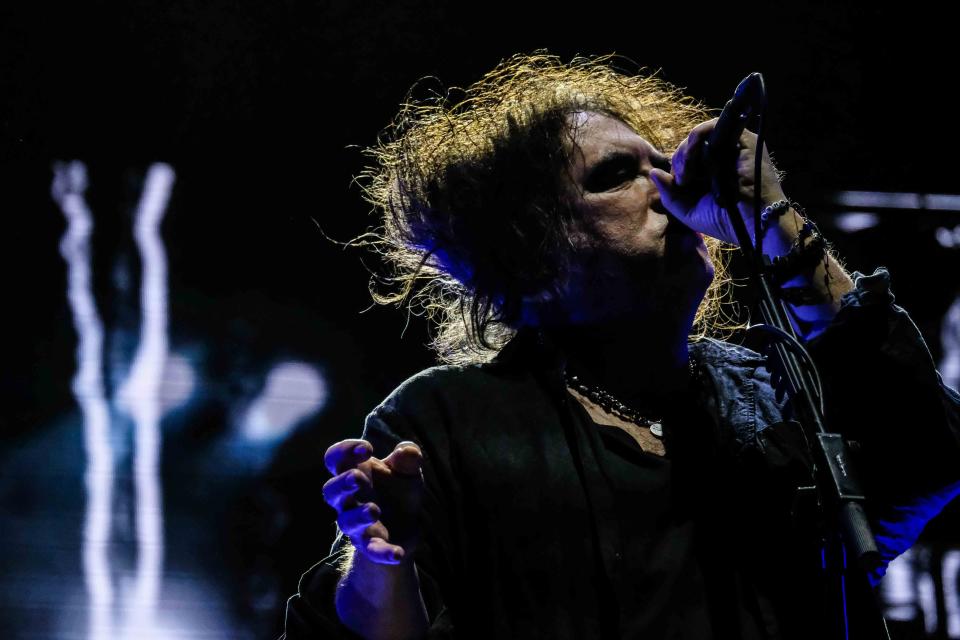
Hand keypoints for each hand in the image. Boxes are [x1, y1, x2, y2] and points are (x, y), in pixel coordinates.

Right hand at [323, 439, 424, 564]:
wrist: (406, 527)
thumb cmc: (397, 491)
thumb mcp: (407, 471)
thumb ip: (408, 458)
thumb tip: (409, 450)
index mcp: (353, 473)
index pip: (335, 459)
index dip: (345, 451)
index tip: (367, 449)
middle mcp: (349, 500)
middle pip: (331, 491)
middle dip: (343, 483)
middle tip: (358, 478)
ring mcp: (357, 524)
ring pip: (346, 522)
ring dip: (359, 515)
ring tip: (374, 510)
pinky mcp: (371, 546)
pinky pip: (373, 551)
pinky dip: (384, 553)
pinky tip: (398, 554)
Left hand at [649, 118, 787, 245]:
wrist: (754, 224)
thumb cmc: (725, 222)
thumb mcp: (689, 211)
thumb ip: (669, 194)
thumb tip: (653, 172)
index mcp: (710, 171)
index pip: (686, 158)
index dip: (678, 167)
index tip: (680, 184)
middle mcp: (722, 156)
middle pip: (690, 146)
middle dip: (681, 161)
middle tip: (685, 181)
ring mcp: (732, 147)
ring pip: (698, 136)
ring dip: (686, 153)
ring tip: (689, 174)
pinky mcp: (742, 140)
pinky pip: (712, 126)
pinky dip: (697, 137)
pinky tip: (693, 157)